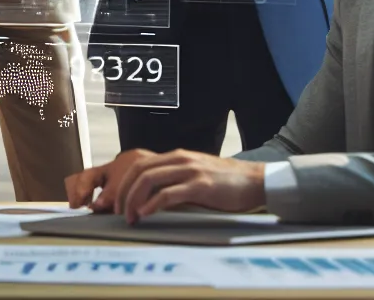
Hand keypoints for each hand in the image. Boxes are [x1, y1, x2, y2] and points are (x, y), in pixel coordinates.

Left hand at [64, 149, 265, 221]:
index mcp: (176, 156)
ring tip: (130, 216)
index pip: (139, 165)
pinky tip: (146, 214)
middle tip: (118, 212)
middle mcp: (180, 159)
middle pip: (139, 171)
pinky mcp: (201, 186)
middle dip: (123, 192)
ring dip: (134, 199)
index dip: (123, 183)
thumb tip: (150, 197)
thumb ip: (174, 180)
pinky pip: (169, 193)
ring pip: (149, 179)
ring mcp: (190, 171)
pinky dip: (153, 204)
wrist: (256, 181)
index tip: (117, 203)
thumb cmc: (225, 182)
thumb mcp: (194, 175)